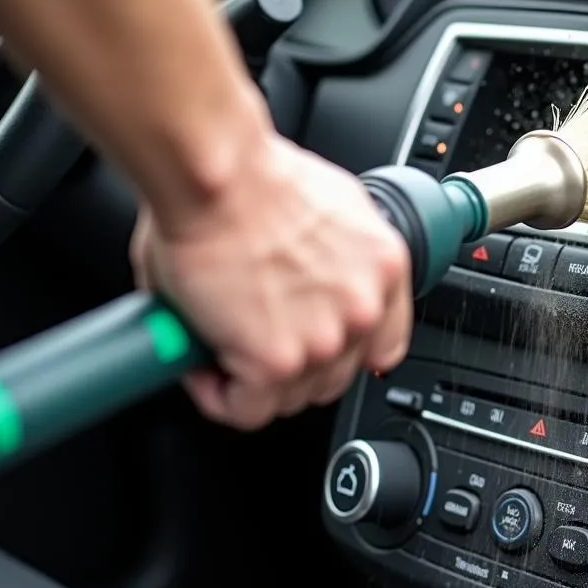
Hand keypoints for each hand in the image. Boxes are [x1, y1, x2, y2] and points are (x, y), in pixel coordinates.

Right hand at [130, 133, 411, 429]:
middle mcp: (363, 309)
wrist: (218, 176)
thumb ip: (336, 256)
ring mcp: (325, 341)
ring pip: (290, 396)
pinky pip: (248, 410)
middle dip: (289, 364)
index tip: (311, 340)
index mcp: (384, 268)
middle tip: (249, 337)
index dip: (342, 349)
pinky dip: (220, 397)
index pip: (385, 342)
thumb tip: (307, 274)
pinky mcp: (277, 363)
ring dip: (252, 381)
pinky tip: (202, 366)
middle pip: (334, 375)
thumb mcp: (330, 207)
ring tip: (219, 344)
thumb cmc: (254, 177)